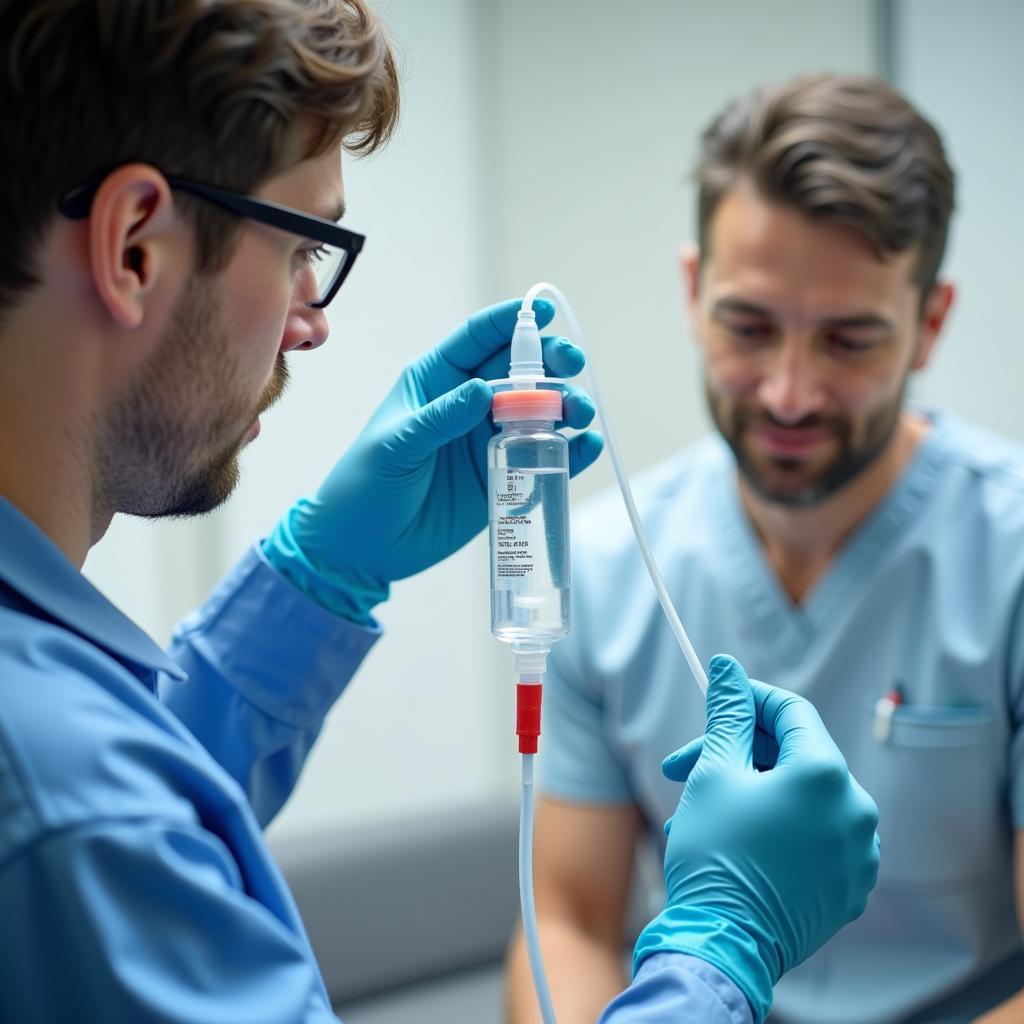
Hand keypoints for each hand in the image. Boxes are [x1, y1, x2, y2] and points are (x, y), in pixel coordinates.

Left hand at [264, 298, 601, 620]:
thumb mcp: (396, 446)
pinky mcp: (506, 477)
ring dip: (567, 405)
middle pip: (520, 371)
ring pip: (542, 411)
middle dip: (551, 362)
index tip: (541, 311)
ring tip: (579, 413)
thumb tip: (485, 389)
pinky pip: (546, 457)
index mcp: (436, 382)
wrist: (364, 549)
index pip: (478, 339)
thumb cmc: (365, 486)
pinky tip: (586, 445)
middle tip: (572, 364)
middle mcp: (469, 404)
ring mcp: (490, 441)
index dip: (510, 321)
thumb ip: (439, 418)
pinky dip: (571, 449)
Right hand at [633, 655, 879, 1023]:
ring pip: (799, 797)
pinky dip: (774, 827)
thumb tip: (728, 668)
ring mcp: (859, 853)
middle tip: (682, 766)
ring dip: (748, 793)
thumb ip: (727, 714)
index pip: (791, 711)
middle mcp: (855, 810)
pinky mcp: (851, 887)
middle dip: (735, 753)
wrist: (722, 948)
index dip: (749, 698)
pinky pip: (813, 836)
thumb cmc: (715, 857)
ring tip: (696, 812)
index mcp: (826, 775)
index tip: (717, 698)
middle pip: (794, 755)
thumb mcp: (714, 773)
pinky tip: (730, 838)